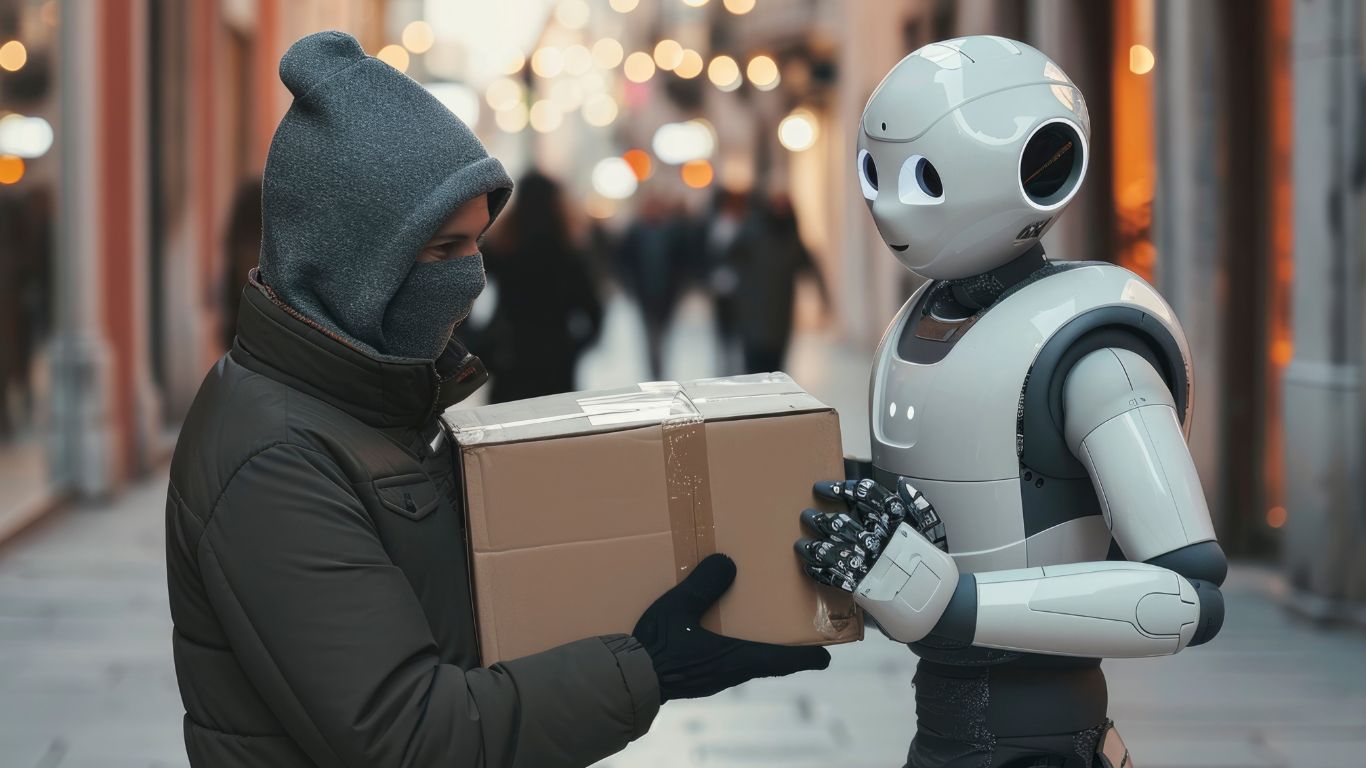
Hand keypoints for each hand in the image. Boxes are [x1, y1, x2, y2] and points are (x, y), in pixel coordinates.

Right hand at [632, 553, 830, 702]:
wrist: (629, 680)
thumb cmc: (656, 648)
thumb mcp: (678, 608)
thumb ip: (703, 585)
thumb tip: (728, 563)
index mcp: (737, 658)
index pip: (784, 660)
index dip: (809, 656)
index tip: (828, 653)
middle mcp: (732, 671)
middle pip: (771, 660)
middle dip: (785, 644)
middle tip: (797, 626)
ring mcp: (715, 677)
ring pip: (749, 660)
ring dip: (759, 643)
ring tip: (761, 621)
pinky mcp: (699, 676)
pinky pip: (727, 660)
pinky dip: (735, 645)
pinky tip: (719, 629)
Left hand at [794, 478, 946, 591]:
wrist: (935, 597)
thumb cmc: (930, 558)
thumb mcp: (930, 526)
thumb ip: (914, 503)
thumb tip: (901, 484)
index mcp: (896, 520)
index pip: (865, 496)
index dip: (840, 489)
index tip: (822, 488)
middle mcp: (881, 540)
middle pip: (843, 523)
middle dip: (821, 520)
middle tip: (807, 516)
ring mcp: (870, 564)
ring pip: (833, 551)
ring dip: (814, 547)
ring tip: (801, 544)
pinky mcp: (863, 587)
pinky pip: (835, 577)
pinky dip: (820, 571)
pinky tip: (810, 565)